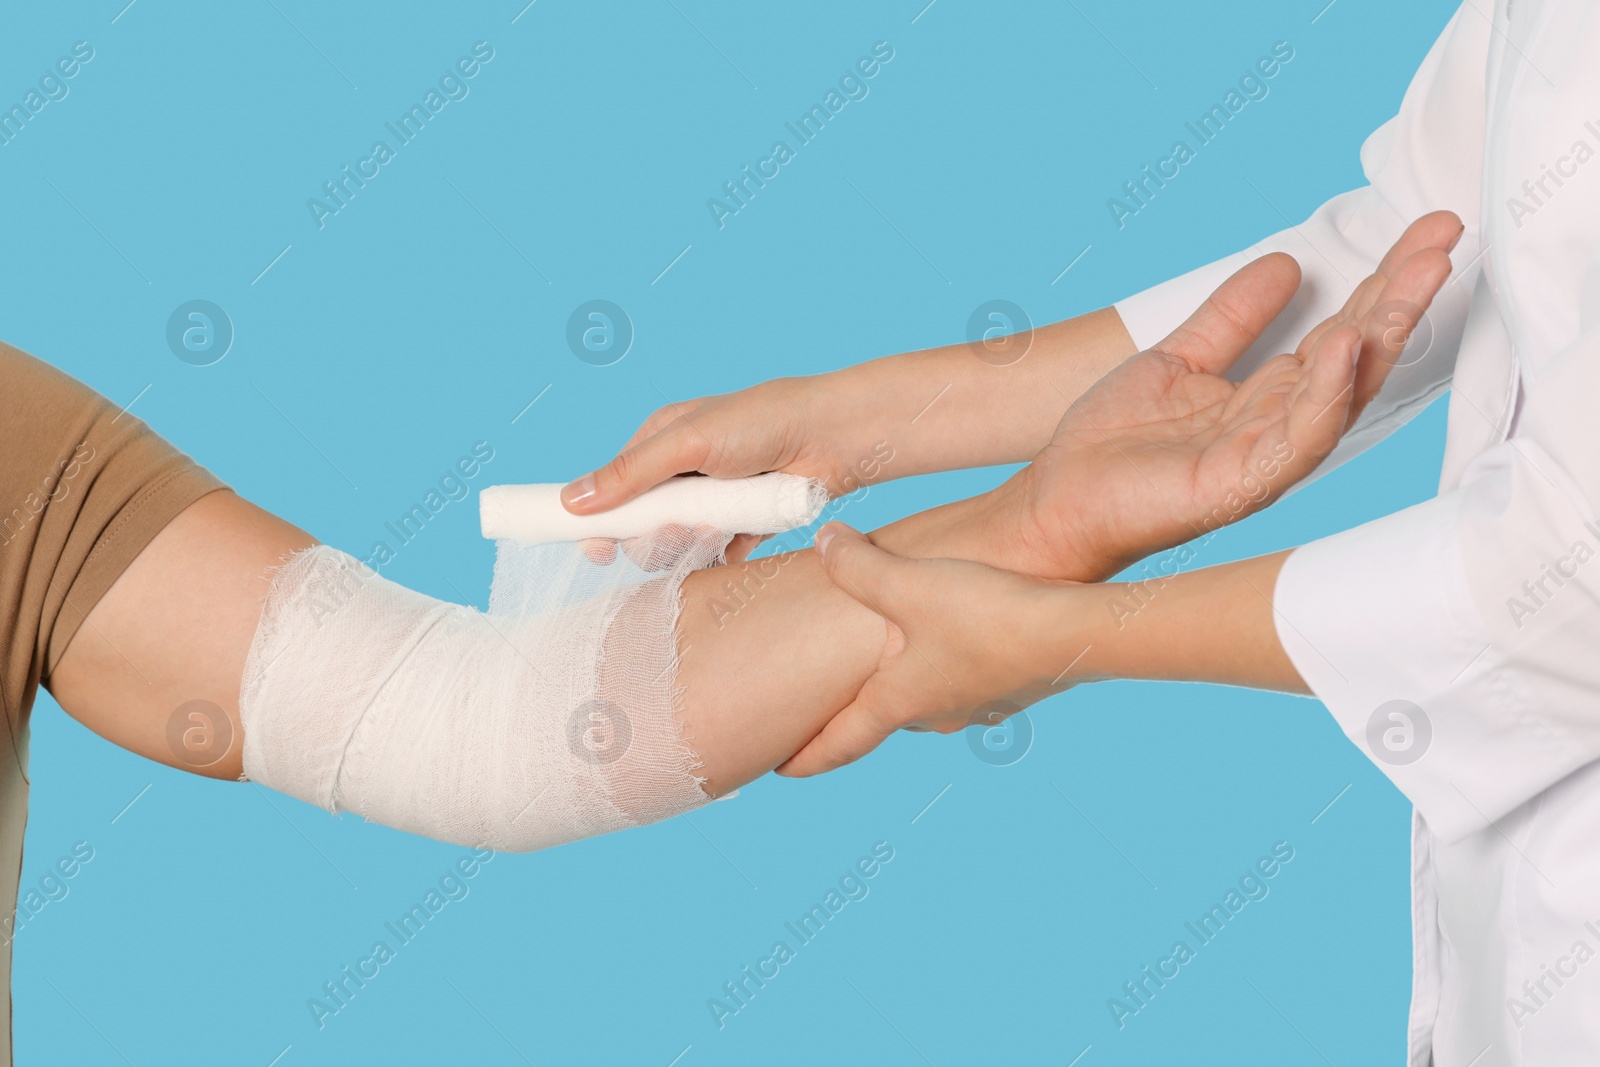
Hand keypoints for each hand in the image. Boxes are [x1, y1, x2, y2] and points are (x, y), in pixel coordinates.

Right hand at [561, 377, 893, 561]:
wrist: (834, 438)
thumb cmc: (762, 422)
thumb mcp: (688, 442)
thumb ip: (630, 474)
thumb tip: (570, 502)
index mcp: (660, 440)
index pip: (611, 486)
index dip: (599, 521)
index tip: (596, 551)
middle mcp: (682, 472)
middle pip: (642, 524)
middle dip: (655, 536)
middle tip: (679, 530)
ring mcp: (713, 499)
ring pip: (678, 543)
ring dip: (689, 543)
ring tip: (716, 527)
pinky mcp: (743, 522)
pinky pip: (716, 553)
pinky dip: (719, 554)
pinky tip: (732, 543)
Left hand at [776, 523, 1084, 776]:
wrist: (1074, 631)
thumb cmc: (985, 612)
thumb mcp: (905, 582)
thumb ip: (855, 564)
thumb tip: (823, 542)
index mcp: (899, 700)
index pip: (839, 742)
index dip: (805, 755)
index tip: (780, 768)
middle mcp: (937, 712)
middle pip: (885, 716)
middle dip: (860, 710)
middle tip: (834, 704)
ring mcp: (980, 703)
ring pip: (930, 697)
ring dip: (911, 682)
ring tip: (900, 661)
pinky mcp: (1016, 686)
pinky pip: (970, 679)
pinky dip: (954, 664)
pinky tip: (964, 638)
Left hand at [976, 211, 1462, 580]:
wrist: (1057, 502)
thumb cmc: (1112, 446)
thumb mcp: (1177, 360)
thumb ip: (1232, 317)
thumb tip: (1287, 263)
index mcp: (1269, 398)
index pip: (1342, 331)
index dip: (1384, 282)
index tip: (1428, 230)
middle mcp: (1278, 427)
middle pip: (1358, 356)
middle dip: (1404, 298)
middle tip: (1445, 236)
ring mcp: (1264, 458)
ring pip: (1343, 392)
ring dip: (1384, 333)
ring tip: (1418, 275)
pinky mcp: (1239, 485)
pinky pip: (1297, 437)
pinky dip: (1326, 392)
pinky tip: (1345, 343)